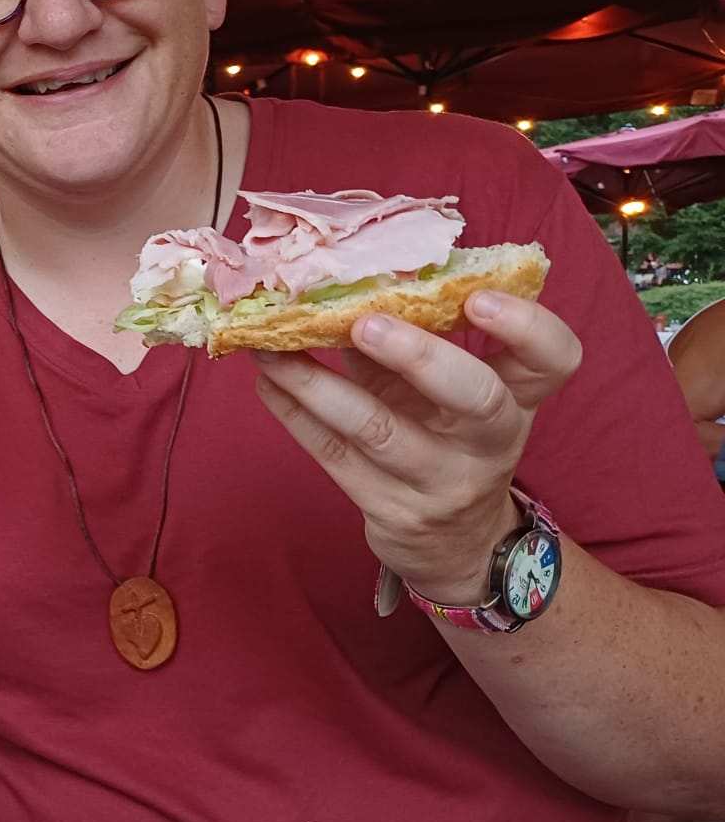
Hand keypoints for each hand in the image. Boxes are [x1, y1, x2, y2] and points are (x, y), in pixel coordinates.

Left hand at [250, 292, 580, 602]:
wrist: (456, 546)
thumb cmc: (447, 439)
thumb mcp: (447, 394)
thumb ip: (412, 338)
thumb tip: (342, 275)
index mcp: (517, 399)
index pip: (553, 360)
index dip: (528, 326)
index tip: (478, 296)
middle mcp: (488, 443)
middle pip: (477, 397)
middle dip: (421, 357)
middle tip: (367, 324)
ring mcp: (440, 482)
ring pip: (379, 431)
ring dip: (318, 384)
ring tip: (273, 347)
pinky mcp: (389, 509)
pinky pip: (334, 456)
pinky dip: (294, 413)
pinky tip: (267, 380)